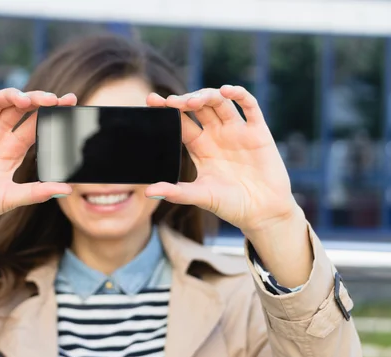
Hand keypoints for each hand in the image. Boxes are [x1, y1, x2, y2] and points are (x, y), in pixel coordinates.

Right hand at [0, 88, 75, 239]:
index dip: (51, 111)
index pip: (35, 123)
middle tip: (53, 99)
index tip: (70, 101)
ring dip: (10, 96)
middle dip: (36, 100)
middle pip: (18, 108)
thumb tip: (68, 189)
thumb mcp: (11, 198)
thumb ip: (37, 192)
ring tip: (25, 100)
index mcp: (13, 149)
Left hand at [145, 85, 298, 235]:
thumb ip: (176, 193)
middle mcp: (217, 135)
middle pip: (198, 107)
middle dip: (185, 100)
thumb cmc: (230, 205)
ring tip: (193, 101)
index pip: (181, 122)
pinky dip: (239, 94)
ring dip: (206, 96)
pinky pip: (250, 106)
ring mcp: (237, 131)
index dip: (168, 110)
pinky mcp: (258, 132)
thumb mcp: (200, 197)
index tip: (152, 100)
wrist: (262, 212)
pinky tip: (227, 91)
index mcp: (200, 146)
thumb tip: (147, 192)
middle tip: (171, 102)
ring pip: (220, 102)